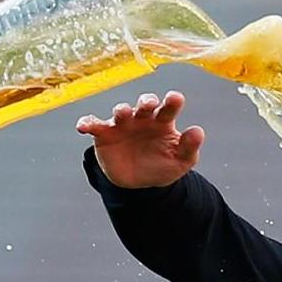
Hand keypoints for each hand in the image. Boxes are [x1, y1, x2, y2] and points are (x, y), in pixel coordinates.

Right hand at [75, 90, 205, 188]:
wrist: (138, 183)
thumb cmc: (162, 165)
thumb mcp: (181, 161)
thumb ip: (190, 147)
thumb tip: (198, 131)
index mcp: (163, 121)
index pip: (169, 107)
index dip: (172, 101)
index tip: (174, 98)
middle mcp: (143, 118)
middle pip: (144, 104)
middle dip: (146, 101)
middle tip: (147, 104)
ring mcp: (123, 125)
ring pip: (121, 111)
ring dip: (121, 110)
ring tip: (122, 113)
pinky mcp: (105, 134)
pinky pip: (94, 125)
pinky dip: (87, 123)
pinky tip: (83, 126)